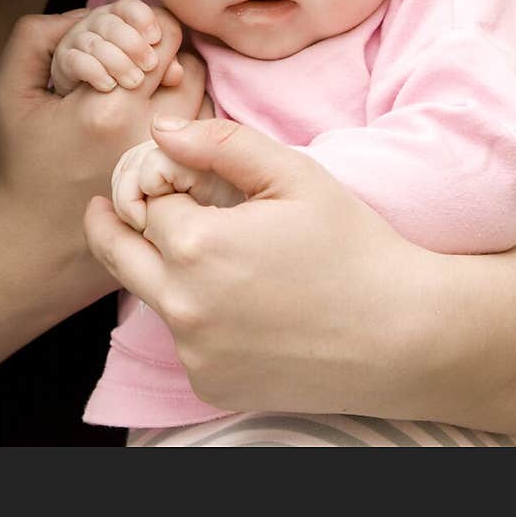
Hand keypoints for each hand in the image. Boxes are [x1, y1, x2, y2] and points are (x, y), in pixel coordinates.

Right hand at [0, 13, 207, 303]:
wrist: (33, 244)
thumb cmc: (22, 162)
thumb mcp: (11, 90)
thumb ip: (40, 35)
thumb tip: (90, 13)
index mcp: (106, 107)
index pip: (163, 36)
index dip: (151, 26)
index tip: (133, 39)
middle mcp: (147, 136)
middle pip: (191, 64)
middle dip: (169, 56)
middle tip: (143, 63)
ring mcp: (170, 165)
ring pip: (204, 100)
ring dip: (183, 88)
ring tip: (148, 95)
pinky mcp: (182, 189)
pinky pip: (207, 139)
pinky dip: (192, 124)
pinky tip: (160, 128)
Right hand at [50, 0, 183, 95]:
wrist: (86, 93)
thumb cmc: (124, 72)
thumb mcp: (146, 66)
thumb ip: (163, 67)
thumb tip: (177, 74)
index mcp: (120, 17)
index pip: (129, 6)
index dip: (143, 18)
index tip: (156, 38)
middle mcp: (96, 23)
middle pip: (112, 24)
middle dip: (133, 44)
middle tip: (150, 66)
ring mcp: (78, 40)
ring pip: (95, 43)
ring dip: (117, 62)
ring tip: (134, 82)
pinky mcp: (64, 61)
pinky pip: (76, 61)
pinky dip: (94, 72)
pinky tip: (109, 85)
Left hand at [85, 117, 425, 414]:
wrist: (404, 336)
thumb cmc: (352, 245)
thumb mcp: (293, 174)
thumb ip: (220, 142)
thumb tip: (161, 130)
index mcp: (196, 246)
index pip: (144, 200)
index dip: (159, 182)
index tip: (177, 176)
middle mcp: (182, 306)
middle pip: (118, 253)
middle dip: (114, 223)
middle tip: (111, 206)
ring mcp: (194, 353)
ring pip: (151, 296)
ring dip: (165, 271)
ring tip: (217, 253)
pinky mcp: (211, 386)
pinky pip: (183, 339)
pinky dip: (196, 316)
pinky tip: (242, 302)